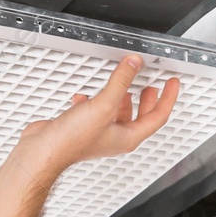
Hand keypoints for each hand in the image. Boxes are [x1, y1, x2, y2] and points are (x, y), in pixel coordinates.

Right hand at [14, 55, 180, 174]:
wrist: (42, 152)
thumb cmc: (72, 141)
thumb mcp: (103, 105)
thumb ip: (120, 82)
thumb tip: (133, 64)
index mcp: (127, 137)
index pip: (158, 116)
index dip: (168, 98)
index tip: (172, 83)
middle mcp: (115, 137)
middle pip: (139, 116)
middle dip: (147, 100)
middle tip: (153, 86)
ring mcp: (98, 133)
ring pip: (116, 114)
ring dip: (121, 99)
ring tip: (124, 86)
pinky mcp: (81, 128)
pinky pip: (93, 112)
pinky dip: (93, 100)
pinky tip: (84, 94)